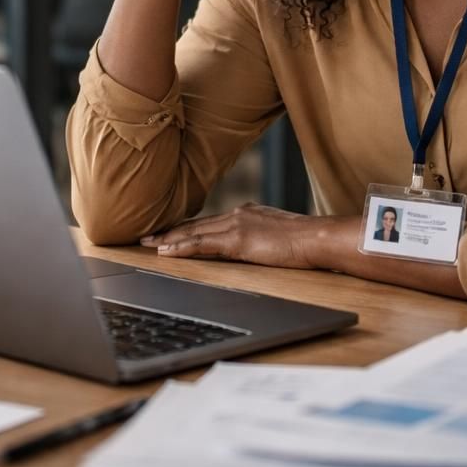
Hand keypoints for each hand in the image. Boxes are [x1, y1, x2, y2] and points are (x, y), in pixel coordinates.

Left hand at [139, 203, 338, 269]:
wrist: (317, 237)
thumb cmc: (306, 240)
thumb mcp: (278, 234)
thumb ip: (262, 236)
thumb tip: (255, 246)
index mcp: (246, 213)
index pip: (210, 222)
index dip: (187, 227)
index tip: (171, 231)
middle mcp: (237, 214)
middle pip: (196, 224)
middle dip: (171, 231)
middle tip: (149, 235)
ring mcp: (235, 225)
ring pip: (193, 232)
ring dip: (168, 239)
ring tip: (149, 244)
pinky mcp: (236, 239)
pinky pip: (200, 244)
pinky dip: (180, 247)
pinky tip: (165, 252)